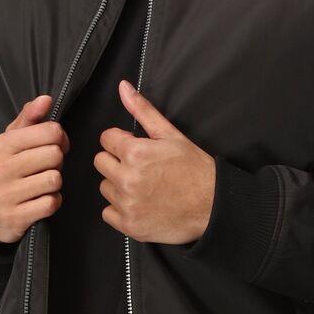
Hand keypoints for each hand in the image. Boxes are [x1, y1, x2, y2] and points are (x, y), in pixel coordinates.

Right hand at [0, 94, 67, 243]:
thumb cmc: (5, 171)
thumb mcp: (11, 141)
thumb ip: (29, 118)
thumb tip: (47, 99)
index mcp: (2, 144)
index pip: (50, 131)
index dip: (60, 139)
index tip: (55, 146)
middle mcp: (1, 167)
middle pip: (55, 155)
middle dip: (57, 162)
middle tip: (46, 168)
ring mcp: (6, 194)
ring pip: (54, 179)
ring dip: (54, 183)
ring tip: (42, 184)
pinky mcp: (15, 216)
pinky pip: (51, 203)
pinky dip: (51, 202)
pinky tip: (40, 200)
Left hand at [96, 79, 215, 244]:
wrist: (212, 205)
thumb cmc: (195, 170)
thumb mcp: (171, 135)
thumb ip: (143, 111)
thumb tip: (123, 87)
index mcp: (134, 153)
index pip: (106, 139)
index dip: (121, 143)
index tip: (136, 150)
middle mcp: (127, 179)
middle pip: (100, 163)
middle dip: (116, 162)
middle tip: (140, 169)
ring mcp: (127, 204)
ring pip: (105, 188)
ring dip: (118, 186)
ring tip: (143, 187)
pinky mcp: (130, 225)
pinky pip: (108, 213)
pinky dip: (120, 210)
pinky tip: (140, 204)